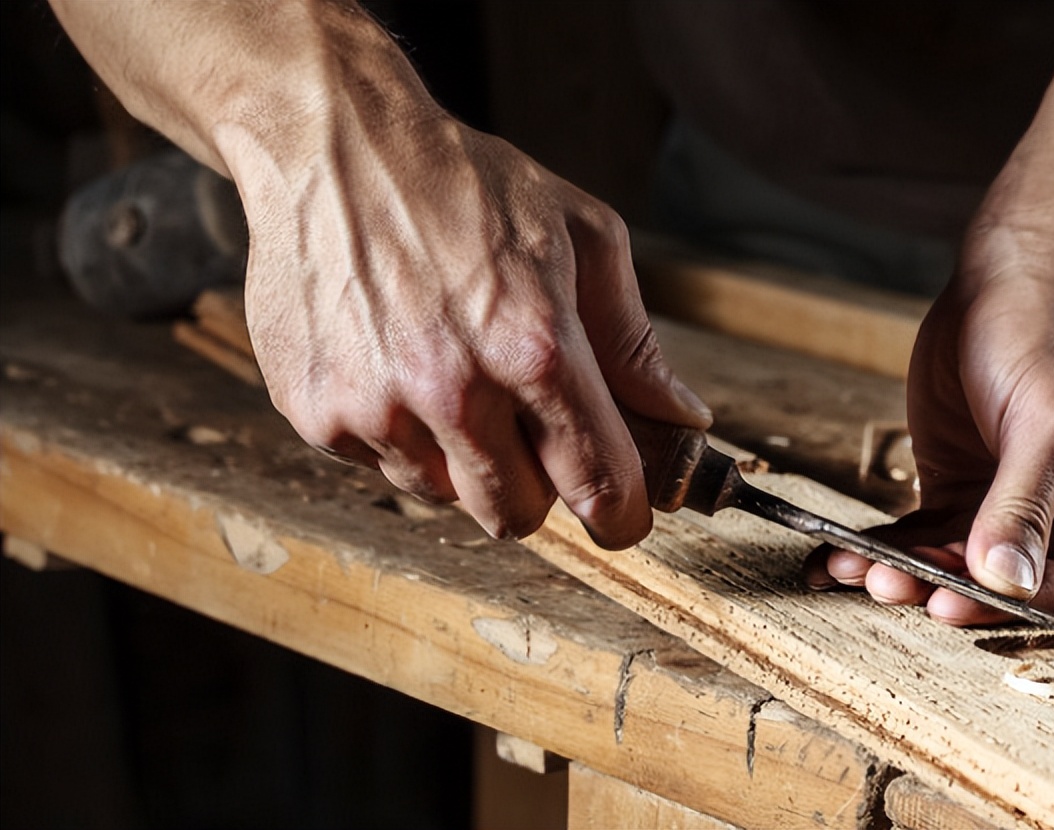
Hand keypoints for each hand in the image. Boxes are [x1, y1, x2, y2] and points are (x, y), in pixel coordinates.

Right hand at [233, 112, 709, 547]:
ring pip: (443, 496)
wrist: (331, 144)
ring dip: (461, 458)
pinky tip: (396, 364)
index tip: (622, 516)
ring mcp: (375, 407)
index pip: (596, 483)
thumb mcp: (582, 236)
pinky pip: (379, 465)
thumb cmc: (463, 182)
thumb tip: (682, 417)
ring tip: (451, 375)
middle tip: (528, 429)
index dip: (619, 514)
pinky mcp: (314, 411)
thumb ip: (632, 341)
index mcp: (534, 346)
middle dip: (535, 485)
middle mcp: (452, 389)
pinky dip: (398, 434)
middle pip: (514, 514)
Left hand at [805, 225, 1053, 621]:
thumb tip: (1005, 582)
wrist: (1012, 273)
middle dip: (949, 588)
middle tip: (893, 585)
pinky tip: (841, 560)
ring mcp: (1023, 516)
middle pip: (1017, 584)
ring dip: (910, 574)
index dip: (1015, 598)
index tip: (954, 600)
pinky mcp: (968, 499)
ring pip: (964, 568)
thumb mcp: (1048, 423)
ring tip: (856, 571)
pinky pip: (928, 539)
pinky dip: (888, 550)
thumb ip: (1025, 507)